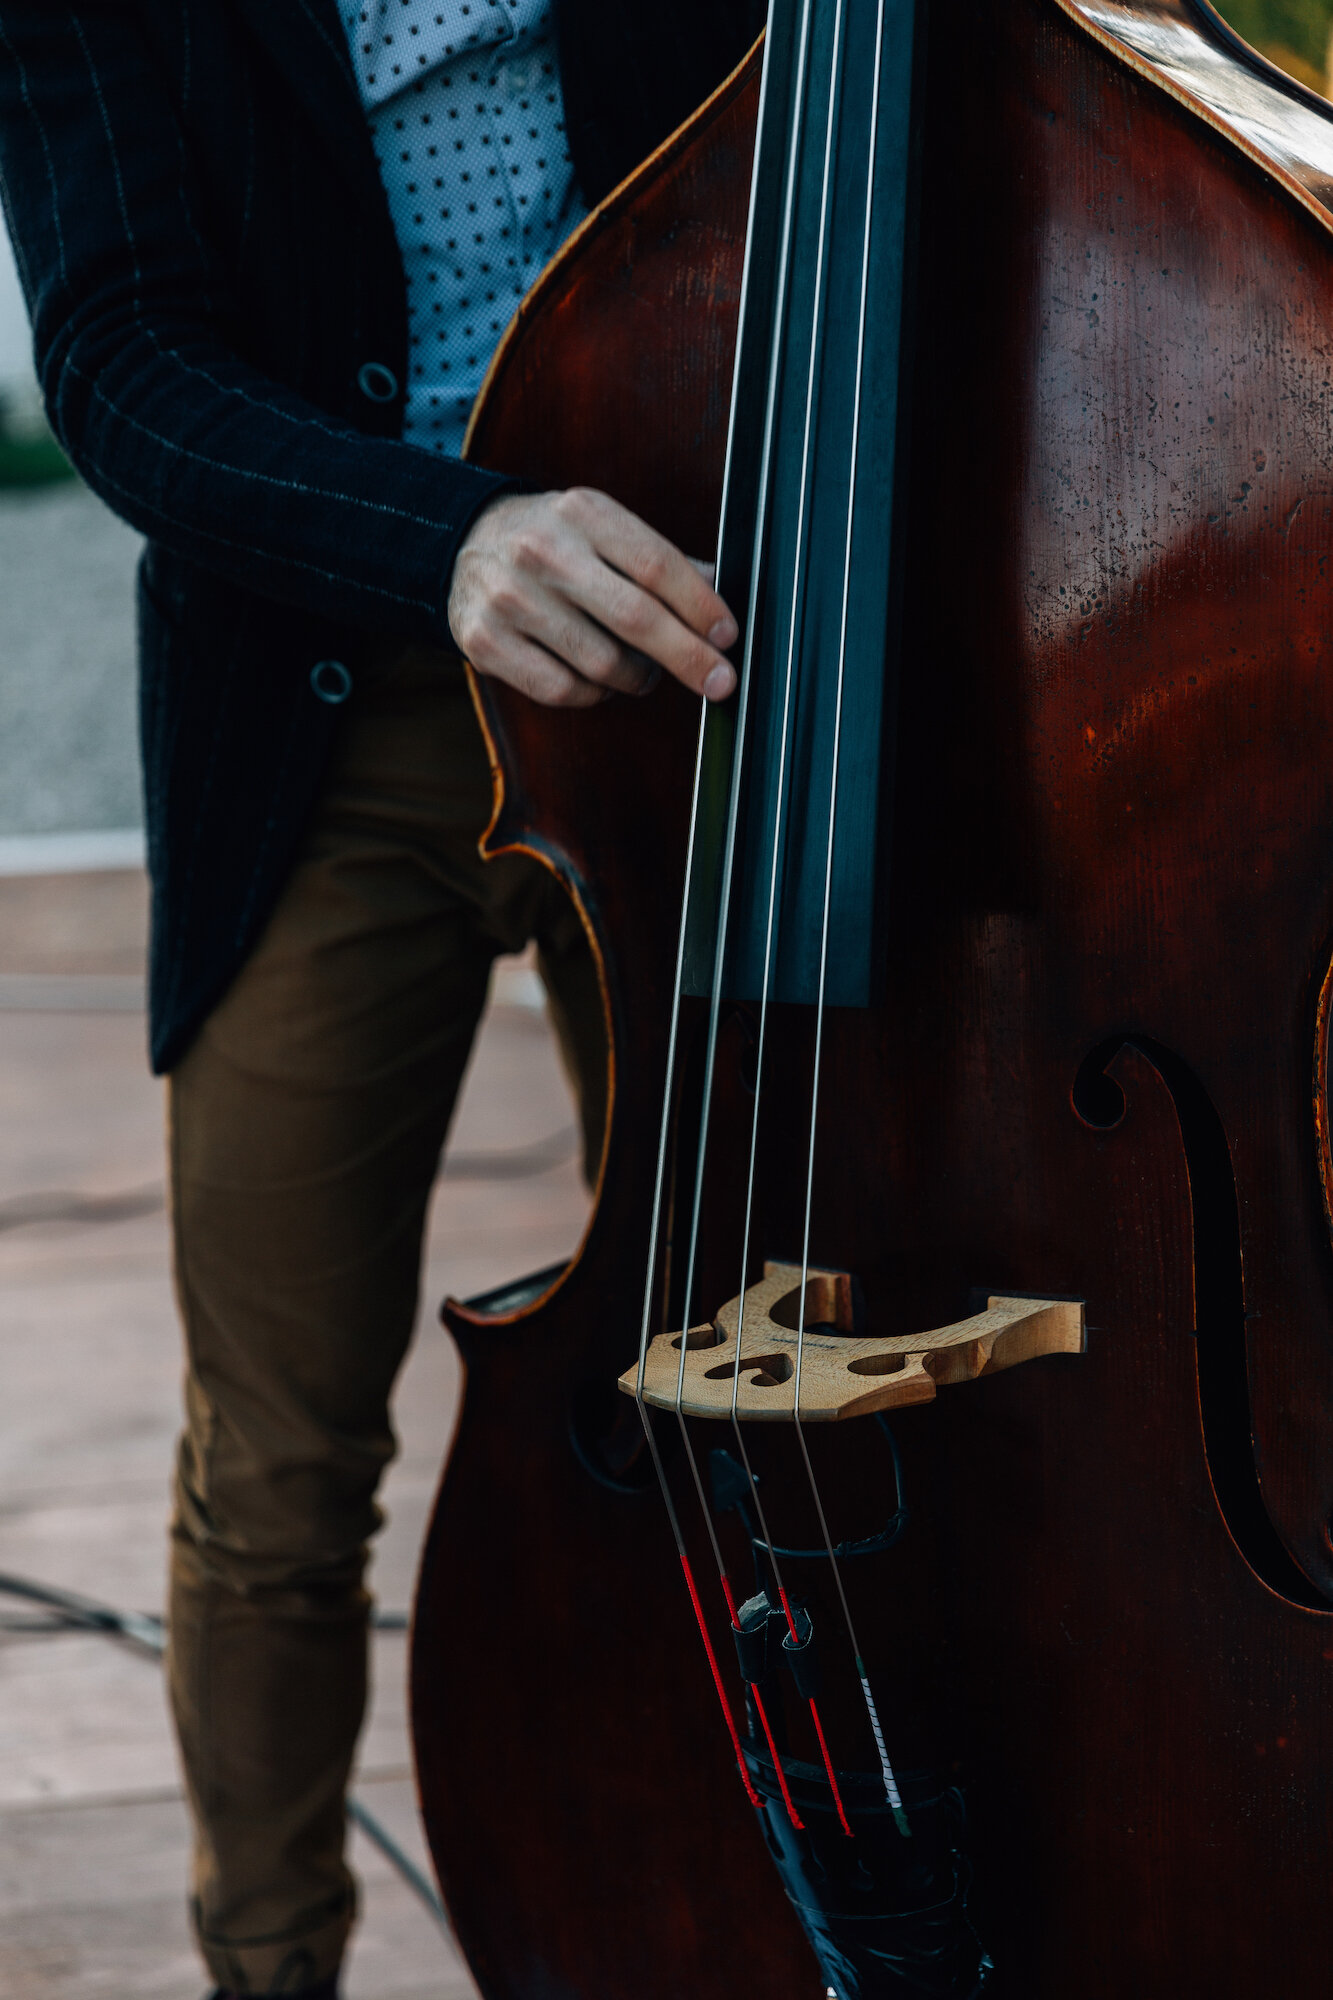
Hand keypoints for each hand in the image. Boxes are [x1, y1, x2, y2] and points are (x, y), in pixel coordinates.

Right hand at [447, 487, 738, 708]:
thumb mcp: (602, 528)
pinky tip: (597, 679)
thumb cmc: (552, 542)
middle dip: (688, 656)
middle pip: (635, 618)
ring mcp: (510, 599)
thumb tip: (720, 592)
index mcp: (582, 514)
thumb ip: (660, 559)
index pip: (655, 564)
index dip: (700, 606)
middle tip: (720, 682)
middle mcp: (543, 552)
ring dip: (637, 678)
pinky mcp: (486, 642)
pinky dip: (594, 694)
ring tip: (642, 670)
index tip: (728, 637)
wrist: (461, 546)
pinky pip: (564, 690)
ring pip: (603, 664)